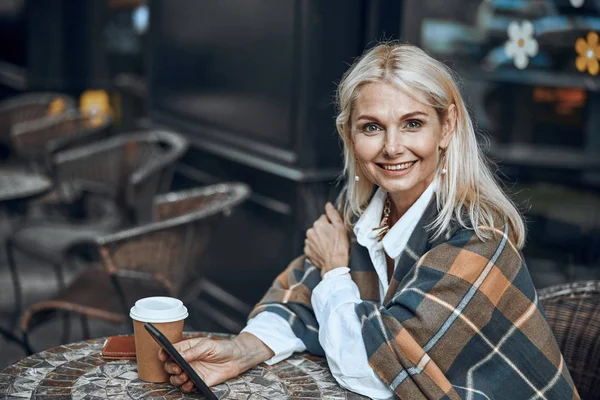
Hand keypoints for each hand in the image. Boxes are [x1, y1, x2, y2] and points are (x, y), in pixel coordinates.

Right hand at [159, 332, 273, 392]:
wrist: (235, 358)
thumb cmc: (220, 348)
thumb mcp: (207, 345)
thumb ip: (192, 351)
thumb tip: (178, 356)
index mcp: (186, 349)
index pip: (170, 351)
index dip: (164, 353)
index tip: (163, 356)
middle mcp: (186, 361)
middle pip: (169, 366)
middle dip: (170, 368)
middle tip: (178, 368)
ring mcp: (191, 371)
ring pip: (175, 378)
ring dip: (177, 379)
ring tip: (185, 376)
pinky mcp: (197, 381)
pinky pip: (186, 387)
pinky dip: (186, 386)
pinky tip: (191, 382)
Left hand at [304, 202, 349, 276]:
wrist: (334, 265)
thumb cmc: (340, 247)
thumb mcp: (341, 228)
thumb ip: (333, 214)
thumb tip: (328, 205)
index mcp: (319, 224)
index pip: (324, 218)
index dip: (332, 224)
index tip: (336, 231)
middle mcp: (310, 232)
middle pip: (318, 227)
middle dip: (325, 231)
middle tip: (334, 239)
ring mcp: (308, 242)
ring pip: (315, 236)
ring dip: (320, 239)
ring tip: (329, 246)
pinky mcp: (307, 251)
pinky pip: (312, 246)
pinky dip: (317, 247)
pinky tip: (324, 251)